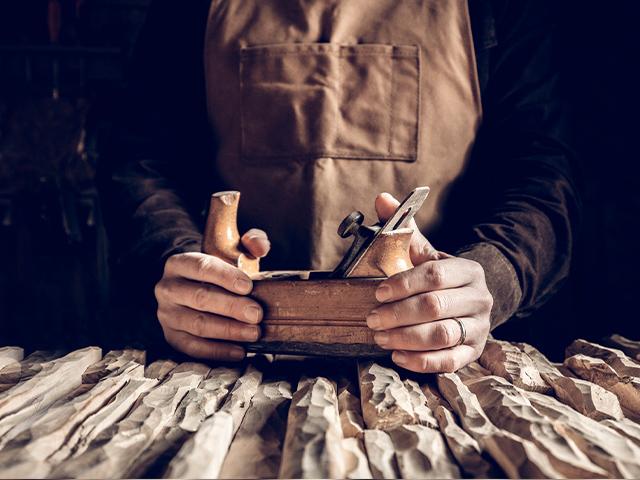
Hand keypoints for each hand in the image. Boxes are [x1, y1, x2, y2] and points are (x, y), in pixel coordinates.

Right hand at [155, 229, 269, 360]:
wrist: (198, 289)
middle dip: (231, 307)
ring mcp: (167, 314)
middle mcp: (167, 288)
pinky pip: (192, 347)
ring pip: (196, 324)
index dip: (225, 277)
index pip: (201, 266)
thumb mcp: (235, 251)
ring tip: (253, 332)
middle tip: (256, 314)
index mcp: (179, 263)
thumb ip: (251, 242)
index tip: (248, 287)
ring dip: (228, 331)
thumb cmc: (222, 272)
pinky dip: (216, 351)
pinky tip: (239, 351)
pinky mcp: (172, 336)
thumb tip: (260, 246)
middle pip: (200, 297)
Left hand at [367, 193, 492, 372]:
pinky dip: (422, 361)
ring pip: (442, 336)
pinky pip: (449, 362)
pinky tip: (398, 357)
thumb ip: (404, 229)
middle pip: (436, 307)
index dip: (404, 284)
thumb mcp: (425, 252)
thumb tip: (382, 199)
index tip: (378, 292)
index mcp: (467, 271)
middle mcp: (479, 299)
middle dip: (399, 314)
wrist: (469, 301)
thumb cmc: (440, 277)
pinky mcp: (474, 352)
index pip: (435, 275)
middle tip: (372, 318)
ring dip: (406, 338)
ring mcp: (479, 327)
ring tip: (380, 338)